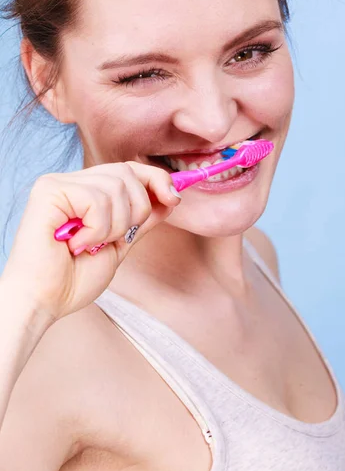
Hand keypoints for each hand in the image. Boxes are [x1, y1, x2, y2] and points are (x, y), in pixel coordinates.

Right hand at [1, 161, 180, 320]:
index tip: (174, 199)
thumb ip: (142, 220)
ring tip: (90, 245)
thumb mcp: (121, 244)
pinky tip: (77, 244)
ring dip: (115, 227)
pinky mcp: (49, 191)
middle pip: (127, 171)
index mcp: (87, 191)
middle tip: (119, 238)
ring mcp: (59, 183)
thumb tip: (170, 196)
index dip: (156, 179)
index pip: (129, 169)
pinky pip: (96, 200)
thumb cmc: (74, 279)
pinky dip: (97, 229)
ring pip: (116, 187)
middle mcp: (72, 181)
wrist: (44, 302)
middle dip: (137, 209)